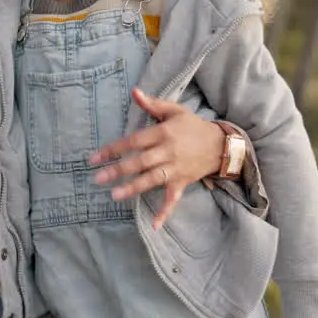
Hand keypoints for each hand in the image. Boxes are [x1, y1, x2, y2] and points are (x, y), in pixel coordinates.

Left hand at [89, 88, 225, 229]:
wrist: (222, 144)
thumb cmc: (193, 126)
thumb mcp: (174, 111)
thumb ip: (152, 104)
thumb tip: (134, 92)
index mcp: (163, 133)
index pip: (134, 141)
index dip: (114, 149)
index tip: (95, 157)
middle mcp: (168, 152)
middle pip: (140, 162)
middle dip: (119, 170)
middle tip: (98, 178)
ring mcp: (176, 169)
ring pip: (153, 179)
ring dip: (134, 188)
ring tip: (114, 195)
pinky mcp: (183, 182)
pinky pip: (173, 199)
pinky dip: (165, 212)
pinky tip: (154, 225)